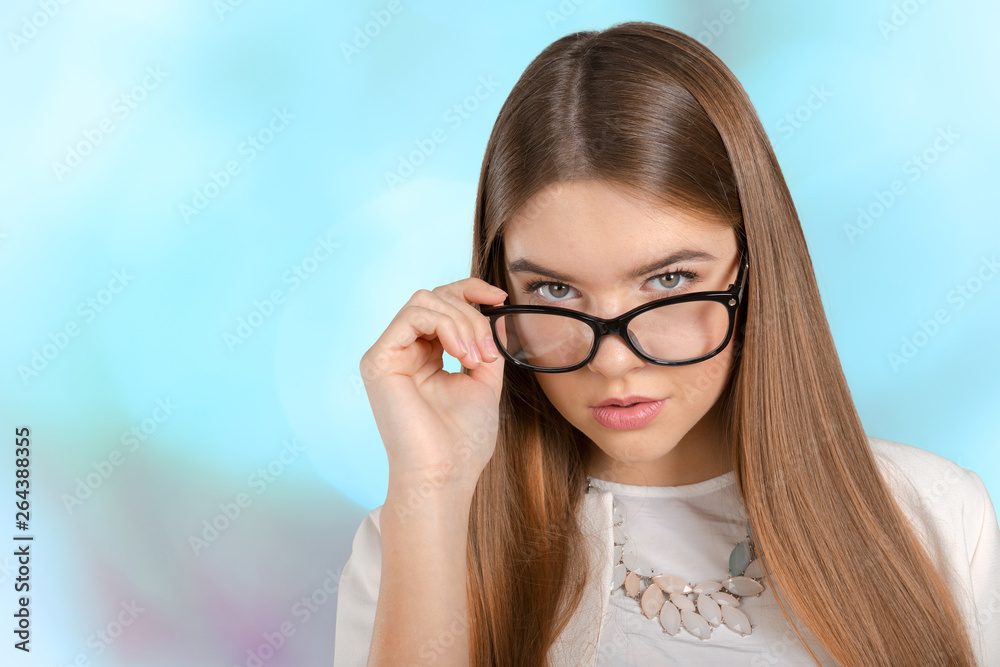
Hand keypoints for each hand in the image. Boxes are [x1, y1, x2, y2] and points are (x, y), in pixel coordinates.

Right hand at [359, 278, 507, 489]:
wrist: (445, 475)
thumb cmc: (462, 442)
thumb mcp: (483, 383)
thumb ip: (486, 347)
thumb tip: (495, 314)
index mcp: (424, 356)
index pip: (442, 304)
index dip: (470, 292)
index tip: (499, 298)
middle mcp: (403, 352)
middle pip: (434, 298)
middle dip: (470, 314)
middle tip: (487, 352)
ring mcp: (388, 355)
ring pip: (424, 301)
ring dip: (461, 322)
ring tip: (474, 358)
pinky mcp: (378, 360)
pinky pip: (412, 316)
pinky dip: (445, 326)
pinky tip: (460, 354)